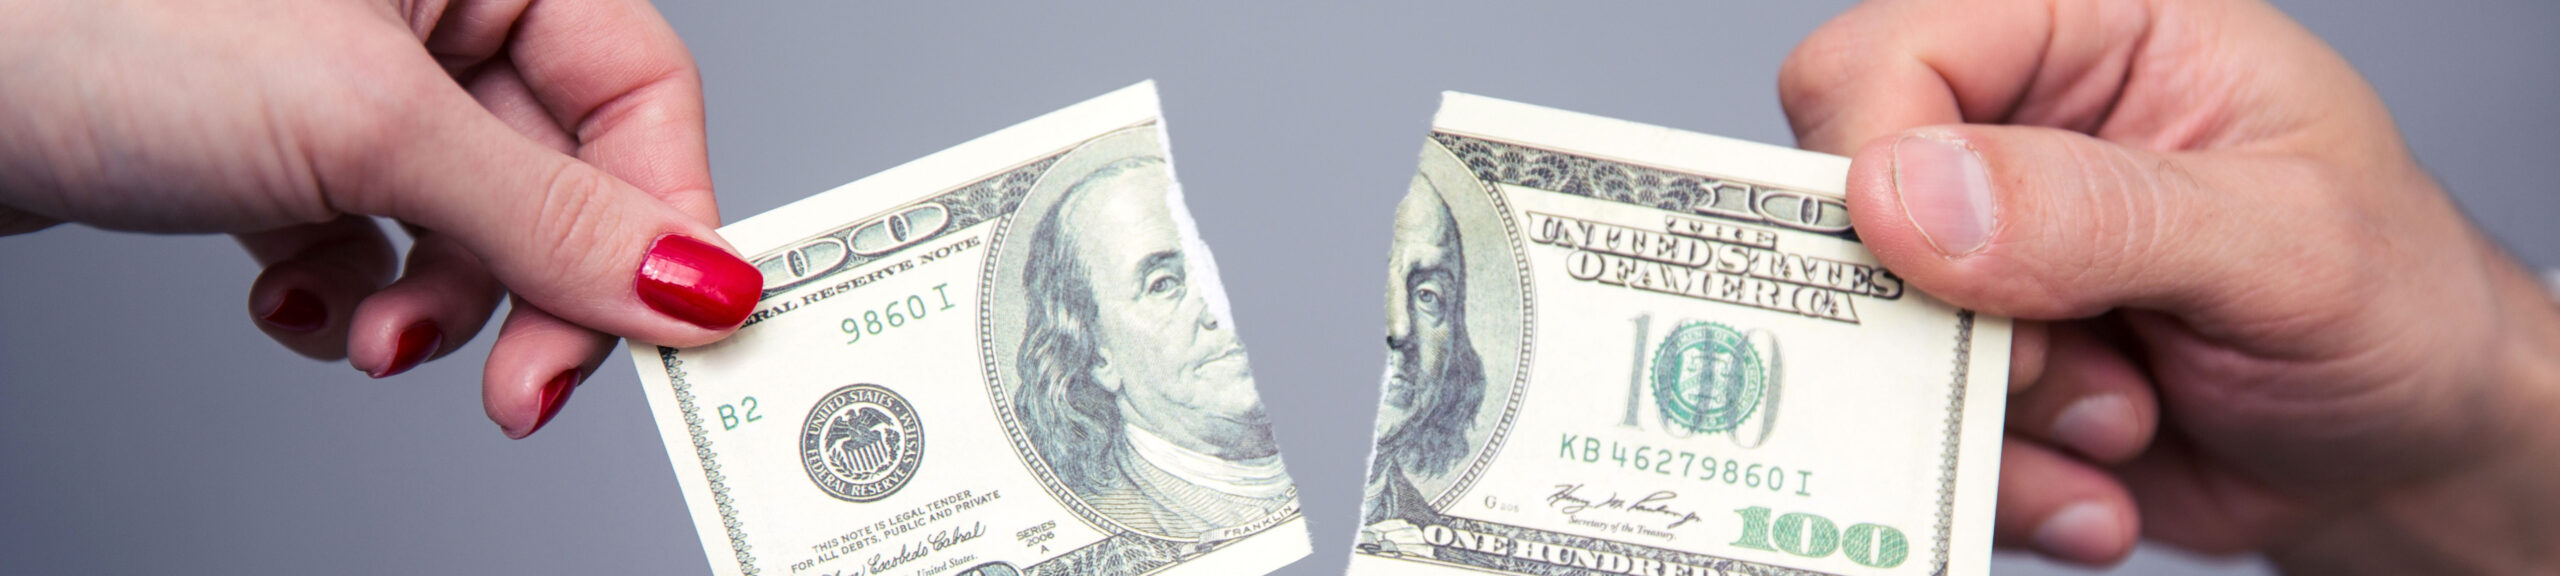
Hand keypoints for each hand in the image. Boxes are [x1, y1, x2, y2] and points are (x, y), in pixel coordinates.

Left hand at [0, 0, 760, 437]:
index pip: (639, 88)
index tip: (670, 329)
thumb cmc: (91, 17)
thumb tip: (698, 281)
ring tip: (366, 337)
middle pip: (557, 173)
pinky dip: (341, 295)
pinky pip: (368, 244)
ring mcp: (346, 73)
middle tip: (524, 389)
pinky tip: (288, 299)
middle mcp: (426, 1)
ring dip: (431, 310)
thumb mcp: (367, 127)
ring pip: (464, 226)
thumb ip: (548, 214)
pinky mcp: (272, 141)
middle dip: (532, 292)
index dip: (662, 215)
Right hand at [1781, 0, 2559, 570]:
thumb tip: (1910, 194)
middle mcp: (2016, 137)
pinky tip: (2105, 485)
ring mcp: (1985, 264)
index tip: (1925, 263)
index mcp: (2089, 37)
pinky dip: (2006, 487)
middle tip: (2061, 366)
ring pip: (1874, 344)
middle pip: (1842, 203)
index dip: (1872, 156)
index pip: (1889, 55)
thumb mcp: (2286, 245)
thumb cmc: (2396, 304)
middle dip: (1945, 321)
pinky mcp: (1980, 373)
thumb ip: (2102, 212)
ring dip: (2001, 417)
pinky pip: (1916, 438)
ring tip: (2128, 422)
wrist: (2414, 451)